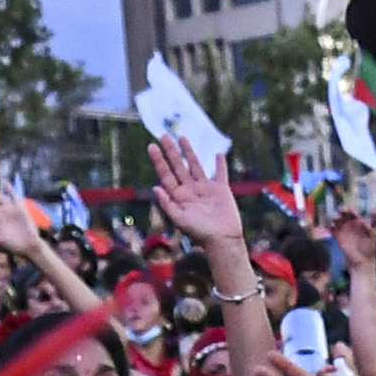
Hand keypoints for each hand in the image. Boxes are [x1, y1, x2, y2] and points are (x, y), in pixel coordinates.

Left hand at [149, 132, 242, 246]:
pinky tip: (218, 154)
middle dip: (171, 151)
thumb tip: (155, 187)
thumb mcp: (180, 220)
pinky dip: (220, 164)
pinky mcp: (221, 190)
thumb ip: (167, 204)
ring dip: (189, 152)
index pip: (166, 175)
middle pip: (178, 167)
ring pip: (195, 166)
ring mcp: (206, 189)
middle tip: (164, 136)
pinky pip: (221, 173)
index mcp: (179, 197)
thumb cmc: (200, 233)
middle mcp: (190, 190)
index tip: (152, 146)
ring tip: (182, 138)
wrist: (222, 240)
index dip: (159, 160)